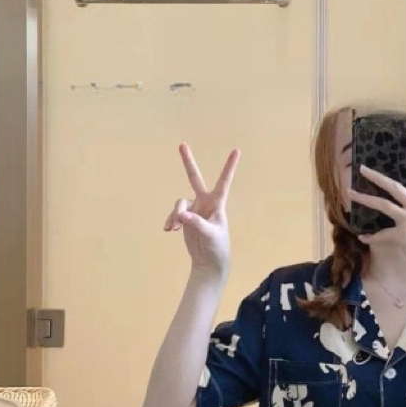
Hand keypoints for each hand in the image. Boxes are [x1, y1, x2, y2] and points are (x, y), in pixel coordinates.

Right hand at [165, 144, 239, 273]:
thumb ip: (197, 223)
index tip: (236, 151)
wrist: (209, 261)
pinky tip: (168, 230)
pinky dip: (170, 221)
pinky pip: (174, 214)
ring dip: (175, 214)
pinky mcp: (184, 218)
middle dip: (188, 162)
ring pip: (180, 203)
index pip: (224, 182)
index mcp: (217, 204)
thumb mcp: (210, 235)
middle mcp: (205, 202)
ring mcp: (194, 209)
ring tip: (174, 228)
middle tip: (182, 144)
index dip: (229, 167)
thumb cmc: (217, 247)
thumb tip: (182, 215)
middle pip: (194, 178)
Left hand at [349, 137, 405, 281]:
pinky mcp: (404, 236)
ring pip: (383, 205)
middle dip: (376, 176)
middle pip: (394, 186)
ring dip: (364, 199)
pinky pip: (381, 235)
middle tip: (361, 168)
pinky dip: (371, 237)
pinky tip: (362, 237)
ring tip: (350, 193)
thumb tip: (402, 203)